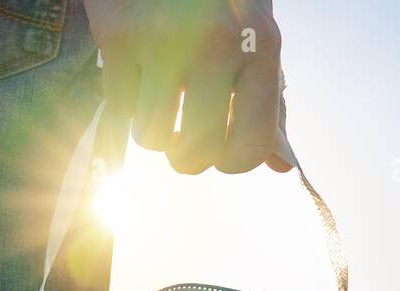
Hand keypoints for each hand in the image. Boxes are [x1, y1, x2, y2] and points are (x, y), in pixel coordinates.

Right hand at [82, 0, 292, 174]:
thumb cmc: (219, 2)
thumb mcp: (256, 37)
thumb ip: (270, 101)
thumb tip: (281, 166)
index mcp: (262, 48)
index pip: (250, 148)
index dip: (231, 161)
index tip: (220, 153)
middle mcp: (216, 45)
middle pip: (195, 154)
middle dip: (186, 156)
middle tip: (182, 137)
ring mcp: (164, 41)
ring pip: (151, 138)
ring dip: (152, 128)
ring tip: (160, 94)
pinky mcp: (118, 37)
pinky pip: (119, 108)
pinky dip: (126, 99)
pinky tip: (138, 69)